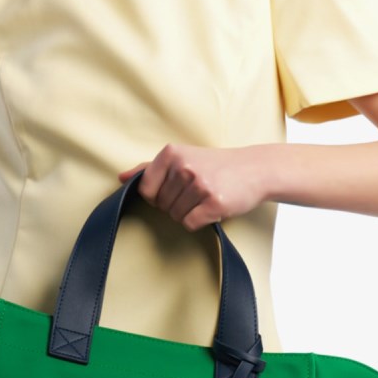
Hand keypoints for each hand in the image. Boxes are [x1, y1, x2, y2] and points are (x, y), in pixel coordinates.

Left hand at [118, 143, 270, 230]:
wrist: (255, 169)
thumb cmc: (215, 165)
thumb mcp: (182, 157)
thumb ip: (149, 168)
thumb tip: (121, 177)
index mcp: (171, 153)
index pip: (145, 189)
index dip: (156, 195)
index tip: (173, 189)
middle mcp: (184, 167)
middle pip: (161, 205)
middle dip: (176, 204)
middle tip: (197, 190)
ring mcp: (199, 185)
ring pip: (175, 216)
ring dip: (189, 212)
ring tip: (206, 196)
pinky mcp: (214, 203)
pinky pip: (190, 224)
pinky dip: (199, 221)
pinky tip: (212, 207)